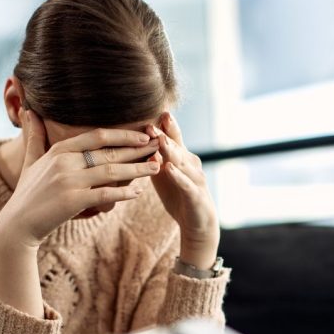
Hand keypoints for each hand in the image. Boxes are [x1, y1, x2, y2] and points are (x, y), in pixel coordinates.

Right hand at [0, 109, 159, 248]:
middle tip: (159, 146)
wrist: (17, 225)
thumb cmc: (27, 194)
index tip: (143, 134)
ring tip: (157, 167)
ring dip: (137, 169)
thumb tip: (30, 111)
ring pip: (111, 171)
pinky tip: (138, 192)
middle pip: (109, 151)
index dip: (123, 134)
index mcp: (60, 151)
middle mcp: (65, 162)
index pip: (97, 136)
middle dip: (137, 149)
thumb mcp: (30, 162)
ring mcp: (69, 181)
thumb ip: (35, 137)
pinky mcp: (73, 202)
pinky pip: (105, 194)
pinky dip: (123, 192)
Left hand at [147, 112, 219, 268]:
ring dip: (171, 151)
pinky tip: (168, 168)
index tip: (154, 111)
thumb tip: (136, 142)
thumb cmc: (178, 195)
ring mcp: (195, 179)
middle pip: (176, 146)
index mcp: (182, 157)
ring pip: (181, 163)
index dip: (165, 125)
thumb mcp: (163, 175)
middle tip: (152, 122)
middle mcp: (190, 164)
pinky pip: (185, 184)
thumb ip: (153, 159)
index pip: (173, 138)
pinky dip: (177, 176)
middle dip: (165, 134)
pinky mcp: (195, 196)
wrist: (198, 223)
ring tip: (160, 140)